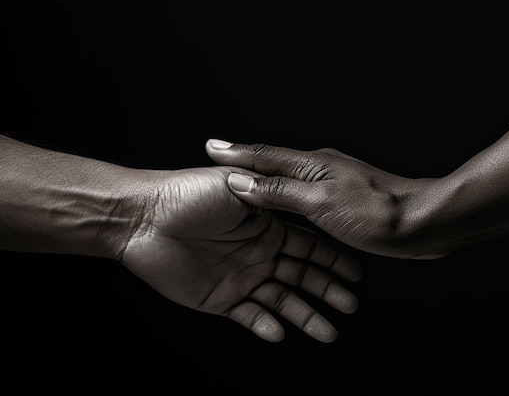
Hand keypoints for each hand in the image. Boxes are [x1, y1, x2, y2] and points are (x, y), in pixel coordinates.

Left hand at [121, 166, 361, 342]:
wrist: (143, 216)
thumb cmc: (188, 193)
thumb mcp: (237, 185)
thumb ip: (269, 194)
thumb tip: (297, 188)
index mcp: (266, 227)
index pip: (308, 246)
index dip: (332, 259)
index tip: (355, 273)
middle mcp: (257, 253)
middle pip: (300, 276)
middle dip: (326, 291)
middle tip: (350, 305)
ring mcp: (239, 277)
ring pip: (280, 301)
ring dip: (304, 316)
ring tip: (329, 332)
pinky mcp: (217, 298)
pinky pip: (247, 315)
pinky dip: (264, 325)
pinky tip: (280, 332)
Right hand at [206, 140, 448, 258]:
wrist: (423, 222)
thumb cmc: (376, 213)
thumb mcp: (321, 203)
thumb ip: (280, 193)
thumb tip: (241, 181)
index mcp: (311, 165)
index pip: (262, 156)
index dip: (234, 153)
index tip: (209, 147)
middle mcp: (319, 169)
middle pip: (273, 166)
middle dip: (245, 166)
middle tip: (219, 166)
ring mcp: (332, 184)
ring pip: (289, 185)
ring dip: (266, 188)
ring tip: (244, 192)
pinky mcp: (344, 201)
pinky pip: (305, 202)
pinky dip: (288, 206)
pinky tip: (286, 216)